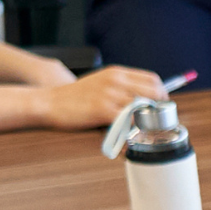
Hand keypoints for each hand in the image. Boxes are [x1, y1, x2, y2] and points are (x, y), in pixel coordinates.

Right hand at [33, 66, 163, 128]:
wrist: (49, 102)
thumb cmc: (75, 96)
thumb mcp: (101, 83)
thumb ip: (121, 87)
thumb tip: (146, 100)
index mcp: (116, 73)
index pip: (153, 79)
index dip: (161, 94)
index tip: (160, 107)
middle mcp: (115, 80)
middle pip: (154, 93)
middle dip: (159, 109)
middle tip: (156, 122)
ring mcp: (109, 94)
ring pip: (144, 108)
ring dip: (147, 122)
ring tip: (143, 131)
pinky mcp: (102, 110)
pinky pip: (129, 120)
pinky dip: (133, 130)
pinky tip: (129, 136)